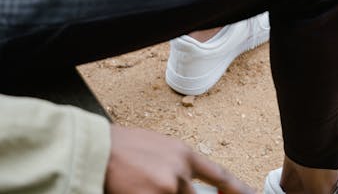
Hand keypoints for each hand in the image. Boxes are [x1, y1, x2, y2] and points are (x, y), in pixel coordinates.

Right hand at [105, 125, 254, 193]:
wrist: (99, 149)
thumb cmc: (123, 148)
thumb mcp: (158, 148)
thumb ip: (176, 166)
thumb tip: (187, 184)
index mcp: (183, 154)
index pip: (219, 175)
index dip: (238, 189)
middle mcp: (181, 172)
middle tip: (164, 186)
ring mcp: (169, 188)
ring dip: (162, 193)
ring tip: (144, 184)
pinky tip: (139, 190)